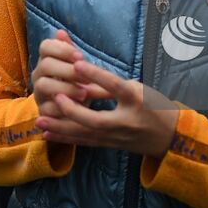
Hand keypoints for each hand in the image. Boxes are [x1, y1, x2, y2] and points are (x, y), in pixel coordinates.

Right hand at [30, 30, 105, 119]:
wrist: (77, 110)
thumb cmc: (78, 82)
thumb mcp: (78, 66)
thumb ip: (70, 50)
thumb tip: (61, 31)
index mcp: (47, 60)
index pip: (45, 46)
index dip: (62, 49)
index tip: (80, 57)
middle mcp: (39, 74)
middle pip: (45, 65)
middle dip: (67, 70)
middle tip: (86, 77)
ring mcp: (38, 93)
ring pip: (44, 85)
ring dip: (66, 88)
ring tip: (84, 93)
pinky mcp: (42, 112)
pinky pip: (47, 109)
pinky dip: (63, 108)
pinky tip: (78, 109)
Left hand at [35, 58, 179, 158]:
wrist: (166, 137)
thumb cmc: (152, 106)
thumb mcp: (136, 89)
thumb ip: (109, 84)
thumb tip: (82, 74)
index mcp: (136, 100)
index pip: (114, 86)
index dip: (95, 74)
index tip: (76, 63)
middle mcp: (125, 121)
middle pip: (96, 119)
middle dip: (73, 110)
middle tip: (55, 97)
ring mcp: (116, 136)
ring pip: (85, 134)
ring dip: (61, 127)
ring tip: (41, 118)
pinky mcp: (109, 144)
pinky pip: (84, 142)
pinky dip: (65, 138)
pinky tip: (48, 132)